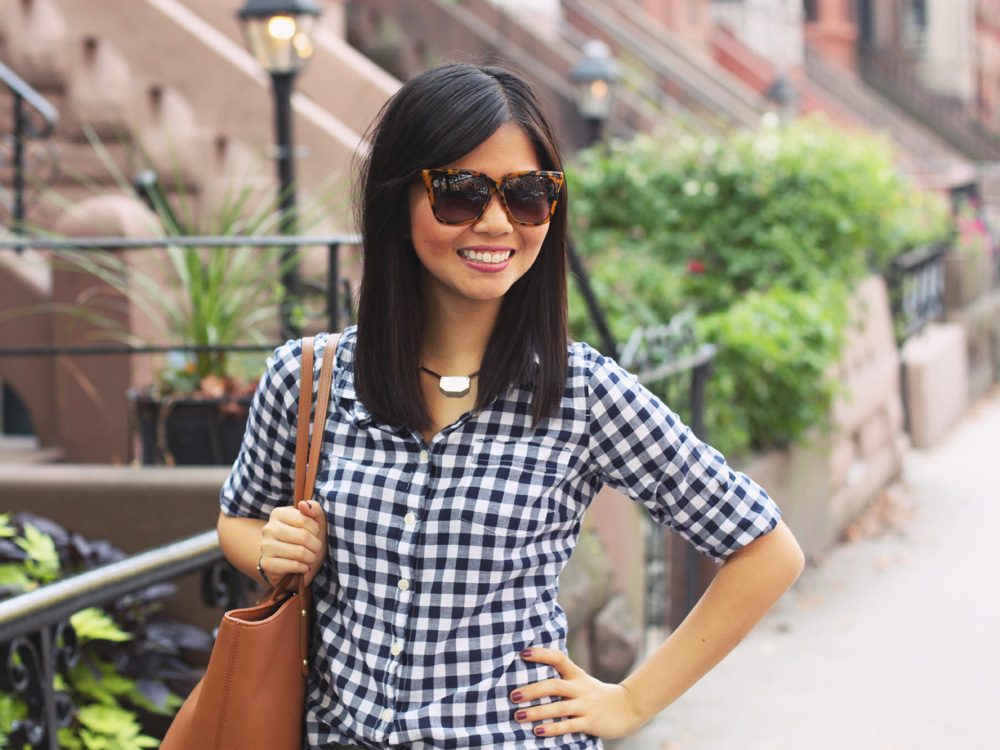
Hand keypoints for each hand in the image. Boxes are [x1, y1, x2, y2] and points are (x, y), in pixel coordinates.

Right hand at [259, 500, 327, 585]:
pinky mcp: (267, 564)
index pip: (304, 519)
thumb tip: (303, 504)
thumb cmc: (308, 540)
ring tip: (310, 557)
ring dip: (311, 557)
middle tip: (316, 548)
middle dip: (316, 545)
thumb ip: (314, 509)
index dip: (315, 529)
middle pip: (303, 536)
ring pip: (299, 552)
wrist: (295, 565)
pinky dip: (304, 567)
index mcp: (278, 514)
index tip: (315, 533)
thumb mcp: (316, 522)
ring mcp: (265, 547)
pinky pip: (293, 566)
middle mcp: (268, 528)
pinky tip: (303, 566)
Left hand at [510, 648, 644, 738]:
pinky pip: (569, 726)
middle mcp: (581, 688)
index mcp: (577, 675)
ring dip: (537, 712)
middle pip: (554, 686)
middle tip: (513, 696)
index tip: (523, 653)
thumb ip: (563, 680)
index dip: (542, 654)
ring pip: (559, 707)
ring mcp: (586, 705)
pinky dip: (552, 728)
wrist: (627, 708)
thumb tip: (532, 679)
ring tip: (519, 716)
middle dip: (532, 690)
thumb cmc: (597, 695)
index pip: (559, 659)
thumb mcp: (582, 682)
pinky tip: (538, 731)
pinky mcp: (590, 722)